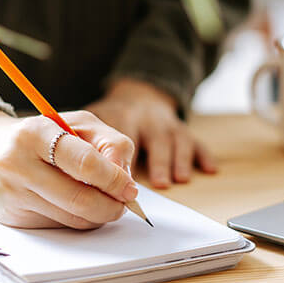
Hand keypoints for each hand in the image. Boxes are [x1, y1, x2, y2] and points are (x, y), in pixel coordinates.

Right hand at [0, 110, 136, 228]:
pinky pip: (58, 226)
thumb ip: (109, 143)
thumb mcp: (77, 123)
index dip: (114, 179)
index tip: (130, 189)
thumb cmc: (41, 134)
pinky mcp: (10, 217)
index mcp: (36, 133)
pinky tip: (76, 206)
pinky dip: (77, 219)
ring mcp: (12, 194)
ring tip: (105, 203)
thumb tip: (126, 178)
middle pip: (79, 198)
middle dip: (111, 206)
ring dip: (98, 216)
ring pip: (71, 218)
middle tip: (124, 204)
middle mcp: (18, 164)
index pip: (84, 162)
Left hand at [86, 78, 216, 188]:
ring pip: (176, 139)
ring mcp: (166, 122)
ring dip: (178, 159)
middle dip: (156, 161)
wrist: (135, 96)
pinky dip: (203, 155)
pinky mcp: (181, 129)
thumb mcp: (90, 123)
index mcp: (119, 115)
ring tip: (177, 179)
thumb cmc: (108, 119)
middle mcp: (145, 117)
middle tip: (155, 185)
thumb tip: (74, 176)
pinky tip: (209, 169)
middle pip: (154, 137)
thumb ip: (84, 145)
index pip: (121, 137)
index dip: (121, 160)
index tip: (119, 182)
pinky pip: (196, 141)